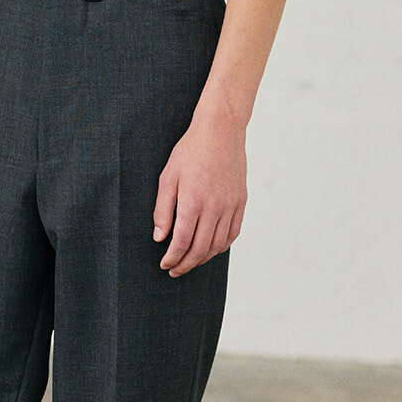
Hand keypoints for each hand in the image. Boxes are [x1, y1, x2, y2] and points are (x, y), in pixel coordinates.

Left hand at [152, 102, 247, 275]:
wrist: (221, 131)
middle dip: (185, 264)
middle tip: (175, 270)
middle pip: (200, 249)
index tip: (165, 264)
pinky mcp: (241, 202)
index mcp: (193, 201)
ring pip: (218, 245)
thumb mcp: (168, 177)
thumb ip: (162, 210)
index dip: (172, 258)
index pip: (181, 242)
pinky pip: (233, 233)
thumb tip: (159, 237)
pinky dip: (221, 246)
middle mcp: (214, 207)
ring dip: (203, 258)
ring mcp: (230, 206)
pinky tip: (211, 249)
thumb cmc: (190, 151)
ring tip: (190, 261)